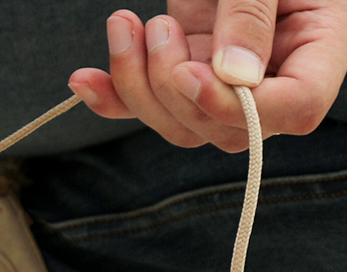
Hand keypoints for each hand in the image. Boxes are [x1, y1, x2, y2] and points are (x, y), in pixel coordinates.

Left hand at [69, 1, 346, 151]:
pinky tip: (84, 80)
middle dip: (173, 88)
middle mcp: (270, 80)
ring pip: (180, 126)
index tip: (193, 73)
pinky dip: (112, 96)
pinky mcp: (183, 76)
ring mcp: (223, 84)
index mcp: (315, 49)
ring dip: (138, 86)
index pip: (294, 108)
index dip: (238, 108)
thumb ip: (251, 14)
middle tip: (157, 28)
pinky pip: (147, 106)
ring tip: (125, 26)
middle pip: (221, 127)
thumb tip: (234, 78)